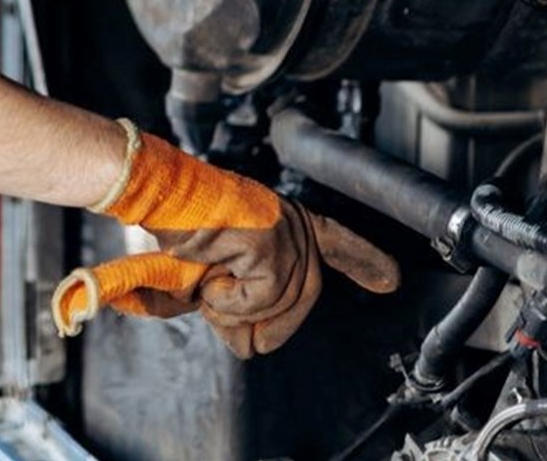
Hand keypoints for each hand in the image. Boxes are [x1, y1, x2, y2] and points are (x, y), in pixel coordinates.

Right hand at [52, 200, 399, 357]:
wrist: (156, 199)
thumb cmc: (174, 229)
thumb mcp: (207, 276)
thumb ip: (235, 305)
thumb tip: (250, 347)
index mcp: (282, 222)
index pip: (337, 241)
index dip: (364, 261)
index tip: (390, 280)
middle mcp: (294, 223)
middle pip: (304, 297)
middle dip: (266, 323)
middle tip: (218, 313)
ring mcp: (287, 232)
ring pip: (281, 304)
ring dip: (235, 310)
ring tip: (206, 286)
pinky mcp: (273, 243)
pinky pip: (263, 298)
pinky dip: (230, 302)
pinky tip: (212, 281)